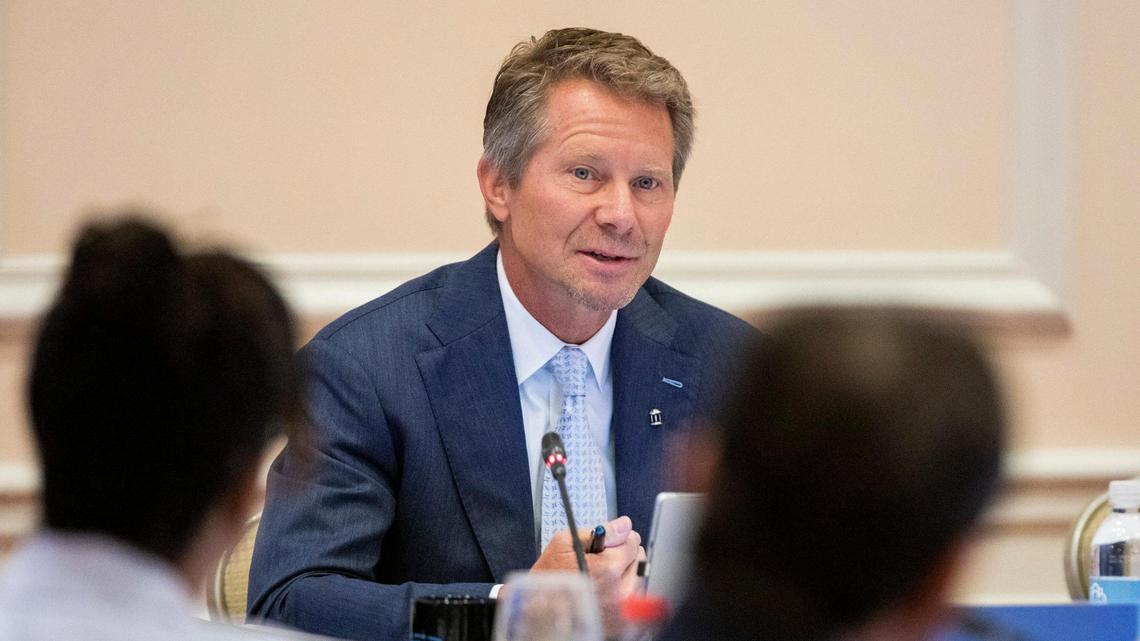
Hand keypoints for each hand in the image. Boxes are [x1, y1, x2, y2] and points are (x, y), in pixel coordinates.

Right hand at [532, 516, 644, 636]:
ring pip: (638, 578)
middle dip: (622, 555)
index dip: (617, 538)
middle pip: (638, 559)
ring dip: (624, 572)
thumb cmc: (549, 577)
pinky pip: (633, 597)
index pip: (632, 542)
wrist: (539, 611)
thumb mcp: (565, 542)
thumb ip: (600, 531)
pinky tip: (605, 589)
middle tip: (601, 560)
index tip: (606, 543)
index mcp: (608, 569)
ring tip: (601, 575)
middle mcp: (619, 591)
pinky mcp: (620, 621)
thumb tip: (624, 525)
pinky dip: (623, 590)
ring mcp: (621, 609)